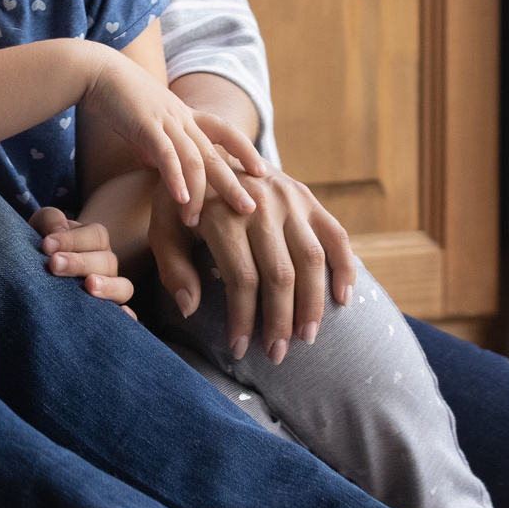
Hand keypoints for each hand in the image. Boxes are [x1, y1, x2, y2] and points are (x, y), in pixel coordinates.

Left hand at [33, 205, 134, 314]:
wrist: (34, 272)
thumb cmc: (42, 247)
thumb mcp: (41, 226)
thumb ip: (51, 220)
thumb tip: (58, 231)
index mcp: (94, 241)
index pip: (96, 236)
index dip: (72, 239)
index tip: (46, 244)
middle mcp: (106, 264)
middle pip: (107, 261)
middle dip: (80, 262)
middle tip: (55, 264)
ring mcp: (110, 288)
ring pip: (123, 287)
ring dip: (108, 286)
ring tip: (89, 285)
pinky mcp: (107, 312)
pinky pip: (126, 315)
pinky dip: (128, 315)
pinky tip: (124, 315)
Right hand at [78, 51, 250, 215]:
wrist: (96, 71)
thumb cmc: (117, 96)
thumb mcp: (143, 123)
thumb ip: (152, 145)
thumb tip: (154, 165)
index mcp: (184, 115)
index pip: (225, 131)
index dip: (245, 149)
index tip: (261, 171)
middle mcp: (182, 118)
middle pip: (216, 154)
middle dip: (234, 183)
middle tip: (251, 208)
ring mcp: (167, 121)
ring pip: (195, 160)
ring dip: (199, 194)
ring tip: (197, 222)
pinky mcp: (146, 126)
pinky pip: (167, 155)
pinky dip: (175, 179)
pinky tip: (181, 200)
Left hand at [147, 165, 358, 364]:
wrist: (207, 152)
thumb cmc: (183, 204)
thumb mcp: (163, 230)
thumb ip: (173, 269)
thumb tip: (190, 309)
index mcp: (222, 215)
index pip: (242, 279)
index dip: (244, 319)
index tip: (240, 350)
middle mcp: (260, 205)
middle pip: (280, 274)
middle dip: (280, 321)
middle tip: (278, 355)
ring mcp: (289, 200)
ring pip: (310, 259)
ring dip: (313, 303)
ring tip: (307, 337)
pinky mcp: (308, 198)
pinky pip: (336, 235)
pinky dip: (345, 267)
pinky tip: (343, 300)